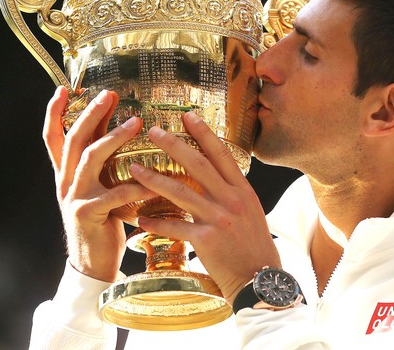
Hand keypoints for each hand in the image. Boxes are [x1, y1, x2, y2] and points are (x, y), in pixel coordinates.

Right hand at [43, 86, 156, 281]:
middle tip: (109, 95)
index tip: (64, 89)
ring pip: (90, 158)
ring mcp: (75, 196)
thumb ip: (104, 159)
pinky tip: (153, 181)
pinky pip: (115, 195)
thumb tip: (121, 124)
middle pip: (74, 139)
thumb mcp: (98, 185)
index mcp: (66, 173)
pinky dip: (136, 186)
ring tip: (136, 123)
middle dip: (91, 114)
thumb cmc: (102, 218)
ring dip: (113, 138)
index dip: (54, 112)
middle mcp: (66, 181)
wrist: (91, 261)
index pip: (53, 137)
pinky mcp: (88, 214)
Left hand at [133, 111, 280, 303]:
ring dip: (154, 179)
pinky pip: (174, 226)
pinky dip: (156, 222)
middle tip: (154, 131)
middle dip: (174, 145)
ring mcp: (218, 219)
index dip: (204, 134)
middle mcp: (231, 200)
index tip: (188, 116)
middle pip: (198, 165)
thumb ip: (232, 192)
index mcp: (242, 190)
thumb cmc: (254, 244)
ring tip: (134, 168)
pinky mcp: (205, 240)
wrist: (259, 277)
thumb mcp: (251, 210)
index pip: (221, 155)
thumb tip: (216, 176)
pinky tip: (140, 218)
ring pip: (181, 192)